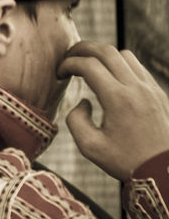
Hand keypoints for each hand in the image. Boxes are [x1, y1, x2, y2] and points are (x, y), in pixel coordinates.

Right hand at [59, 41, 168, 179]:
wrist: (162, 168)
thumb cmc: (125, 161)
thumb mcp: (90, 147)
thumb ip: (76, 120)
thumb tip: (83, 102)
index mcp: (117, 99)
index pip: (89, 65)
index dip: (69, 64)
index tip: (59, 74)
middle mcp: (135, 88)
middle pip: (106, 51)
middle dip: (82, 50)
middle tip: (68, 59)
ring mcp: (149, 88)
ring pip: (124, 54)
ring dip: (103, 55)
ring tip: (89, 67)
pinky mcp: (157, 92)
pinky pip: (137, 66)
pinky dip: (119, 64)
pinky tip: (109, 77)